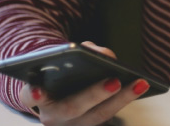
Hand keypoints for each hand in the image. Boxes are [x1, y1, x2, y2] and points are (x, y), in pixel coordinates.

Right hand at [17, 41, 149, 125]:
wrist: (60, 90)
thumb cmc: (60, 69)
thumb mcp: (63, 56)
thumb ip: (79, 51)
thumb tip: (104, 55)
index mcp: (35, 96)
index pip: (29, 96)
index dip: (34, 93)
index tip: (39, 90)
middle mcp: (51, 116)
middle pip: (72, 108)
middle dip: (94, 94)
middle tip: (114, 81)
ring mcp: (71, 125)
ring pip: (97, 117)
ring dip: (121, 100)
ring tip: (140, 82)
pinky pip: (109, 117)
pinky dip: (125, 102)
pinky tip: (140, 86)